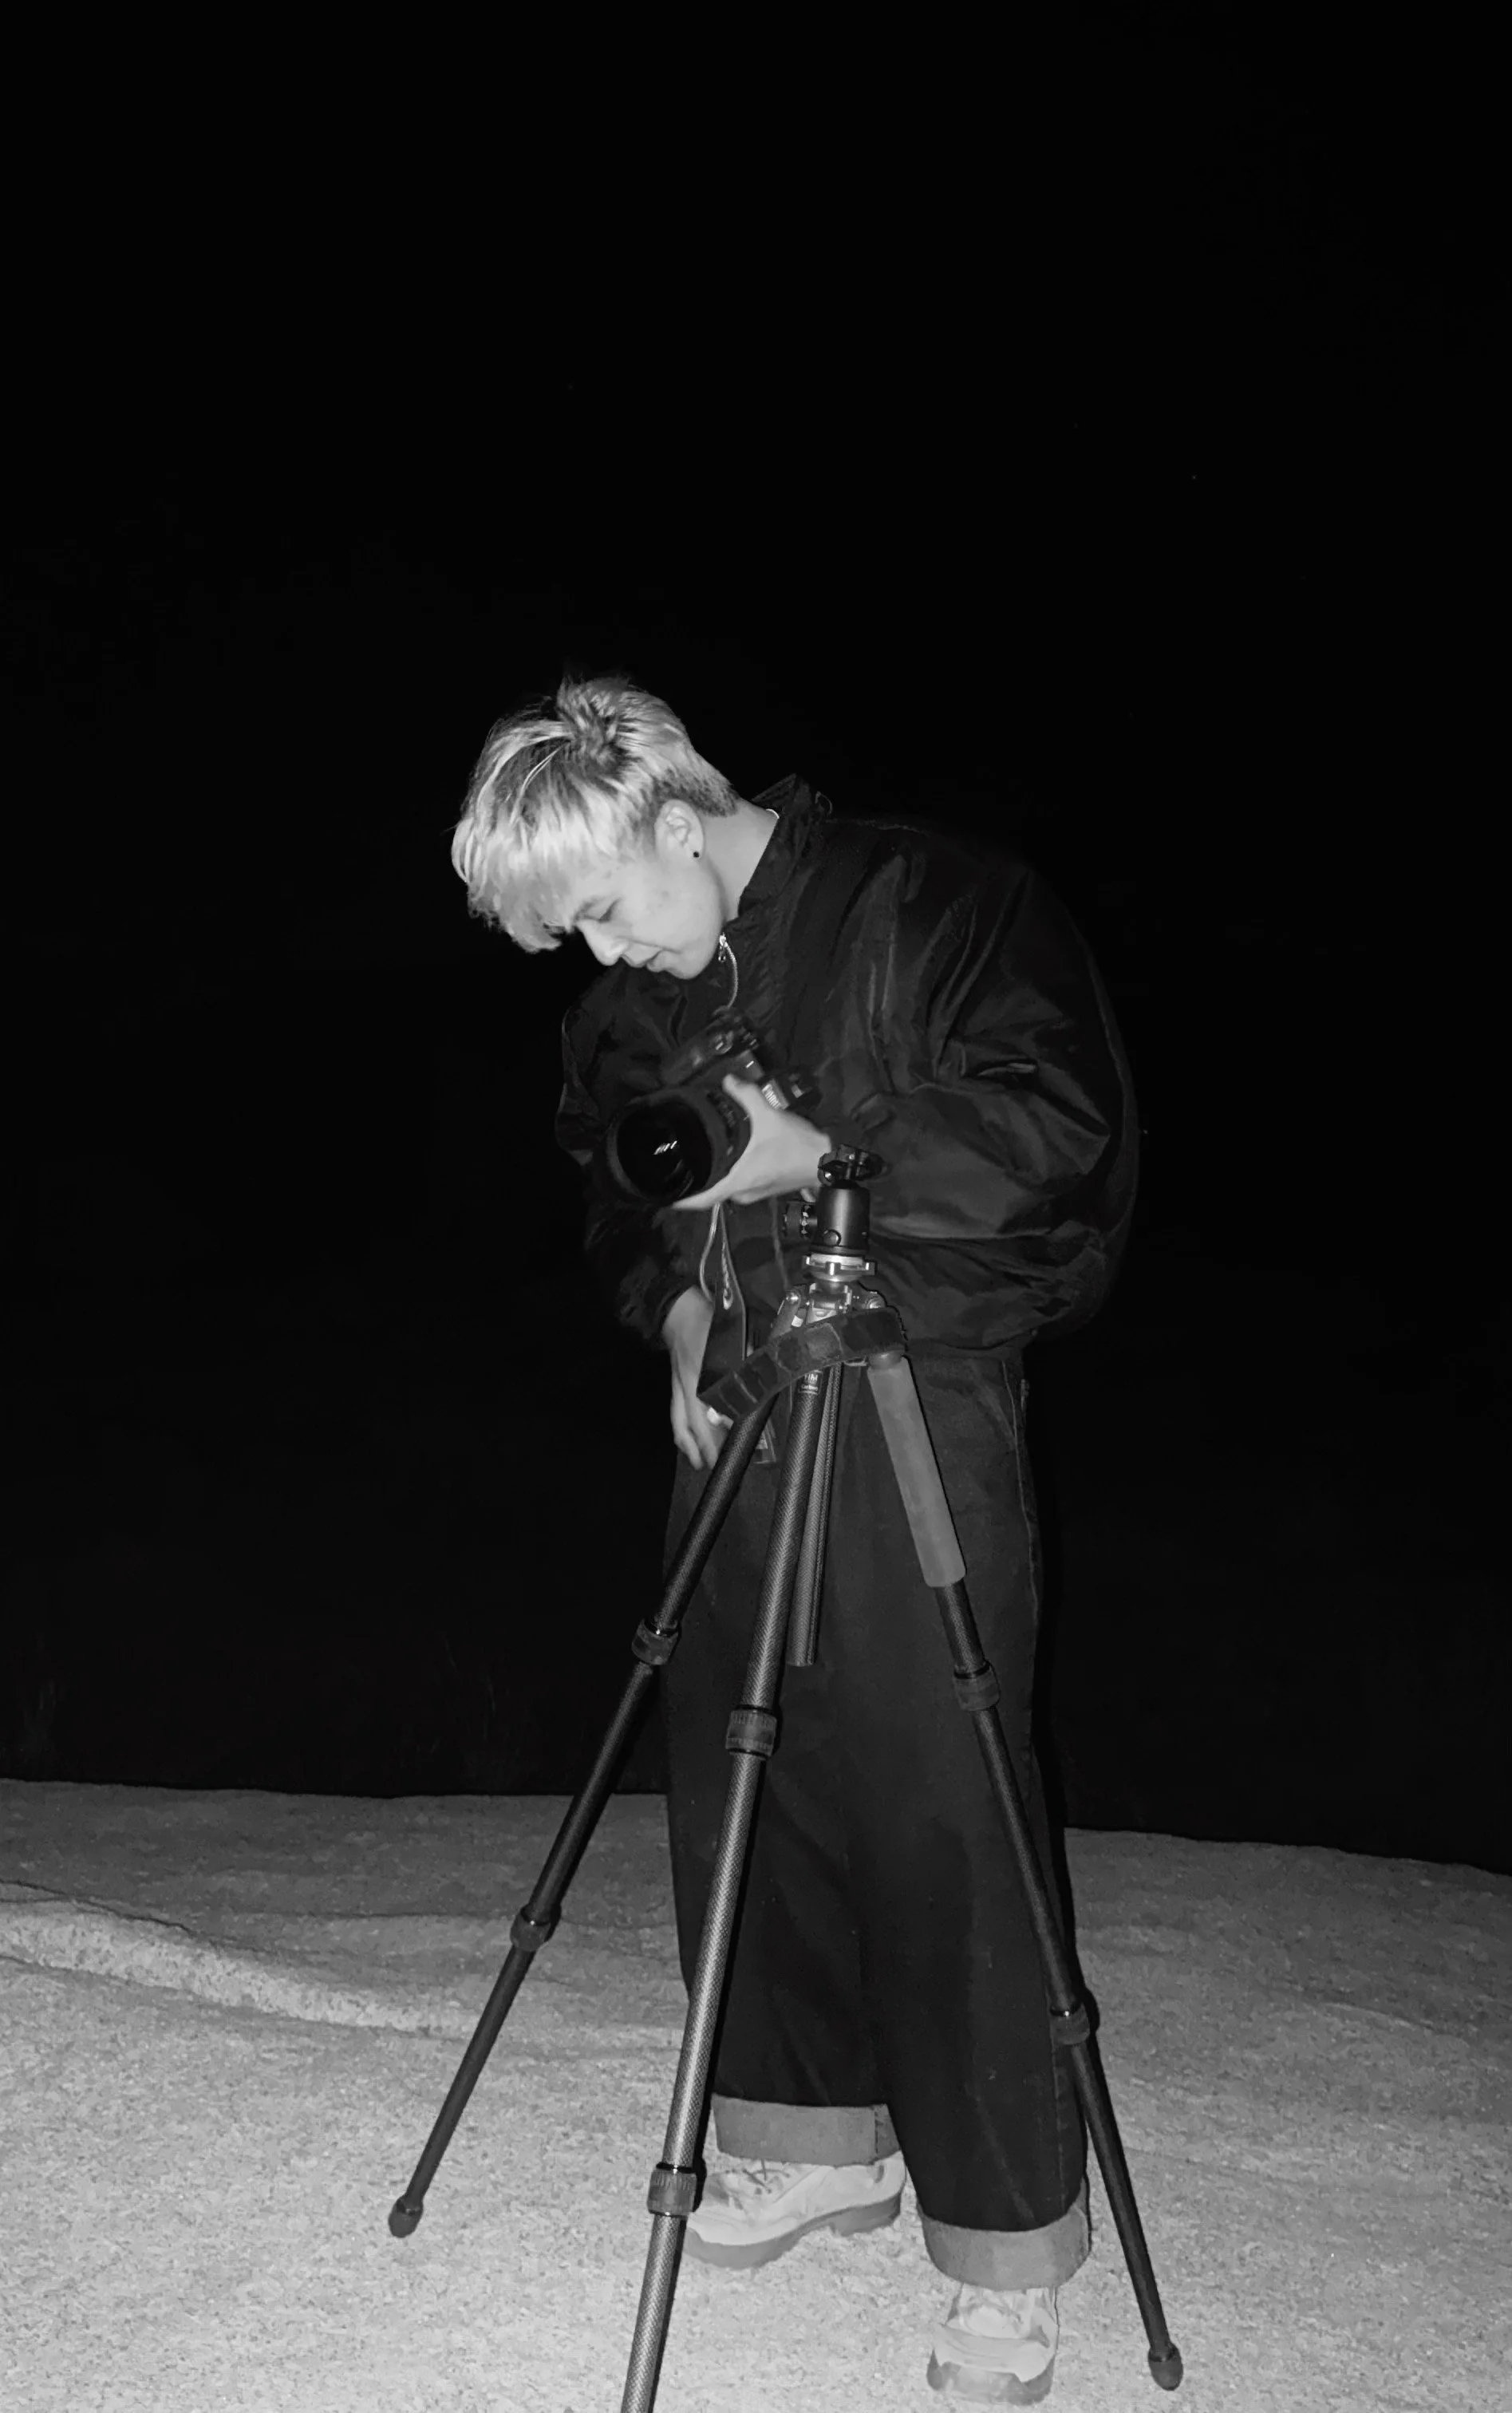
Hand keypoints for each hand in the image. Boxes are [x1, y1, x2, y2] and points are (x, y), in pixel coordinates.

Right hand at [662, 1286, 731, 1469]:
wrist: (679, 1310)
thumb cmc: (708, 1323)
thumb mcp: (734, 1338)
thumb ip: (747, 1362)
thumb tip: (761, 1382)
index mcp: (700, 1373)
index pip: (711, 1406)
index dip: (721, 1424)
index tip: (733, 1438)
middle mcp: (686, 1385)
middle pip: (691, 1421)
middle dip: (702, 1444)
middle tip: (713, 1462)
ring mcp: (677, 1386)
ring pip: (679, 1420)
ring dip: (689, 1443)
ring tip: (699, 1461)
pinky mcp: (675, 1385)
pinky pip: (676, 1412)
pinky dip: (681, 1430)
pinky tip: (687, 1441)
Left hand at [669, 1076, 830, 1213]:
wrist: (827, 1161)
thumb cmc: (797, 1146)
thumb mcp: (769, 1116)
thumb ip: (746, 1096)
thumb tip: (728, 1081)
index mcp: (738, 1182)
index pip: (701, 1200)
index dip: (680, 1200)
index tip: (664, 1195)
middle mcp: (743, 1193)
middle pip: (711, 1189)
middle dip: (699, 1175)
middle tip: (685, 1156)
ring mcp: (754, 1193)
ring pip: (726, 1185)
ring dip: (717, 1172)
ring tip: (705, 1152)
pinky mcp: (764, 1188)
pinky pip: (739, 1182)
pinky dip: (732, 1171)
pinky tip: (731, 1155)